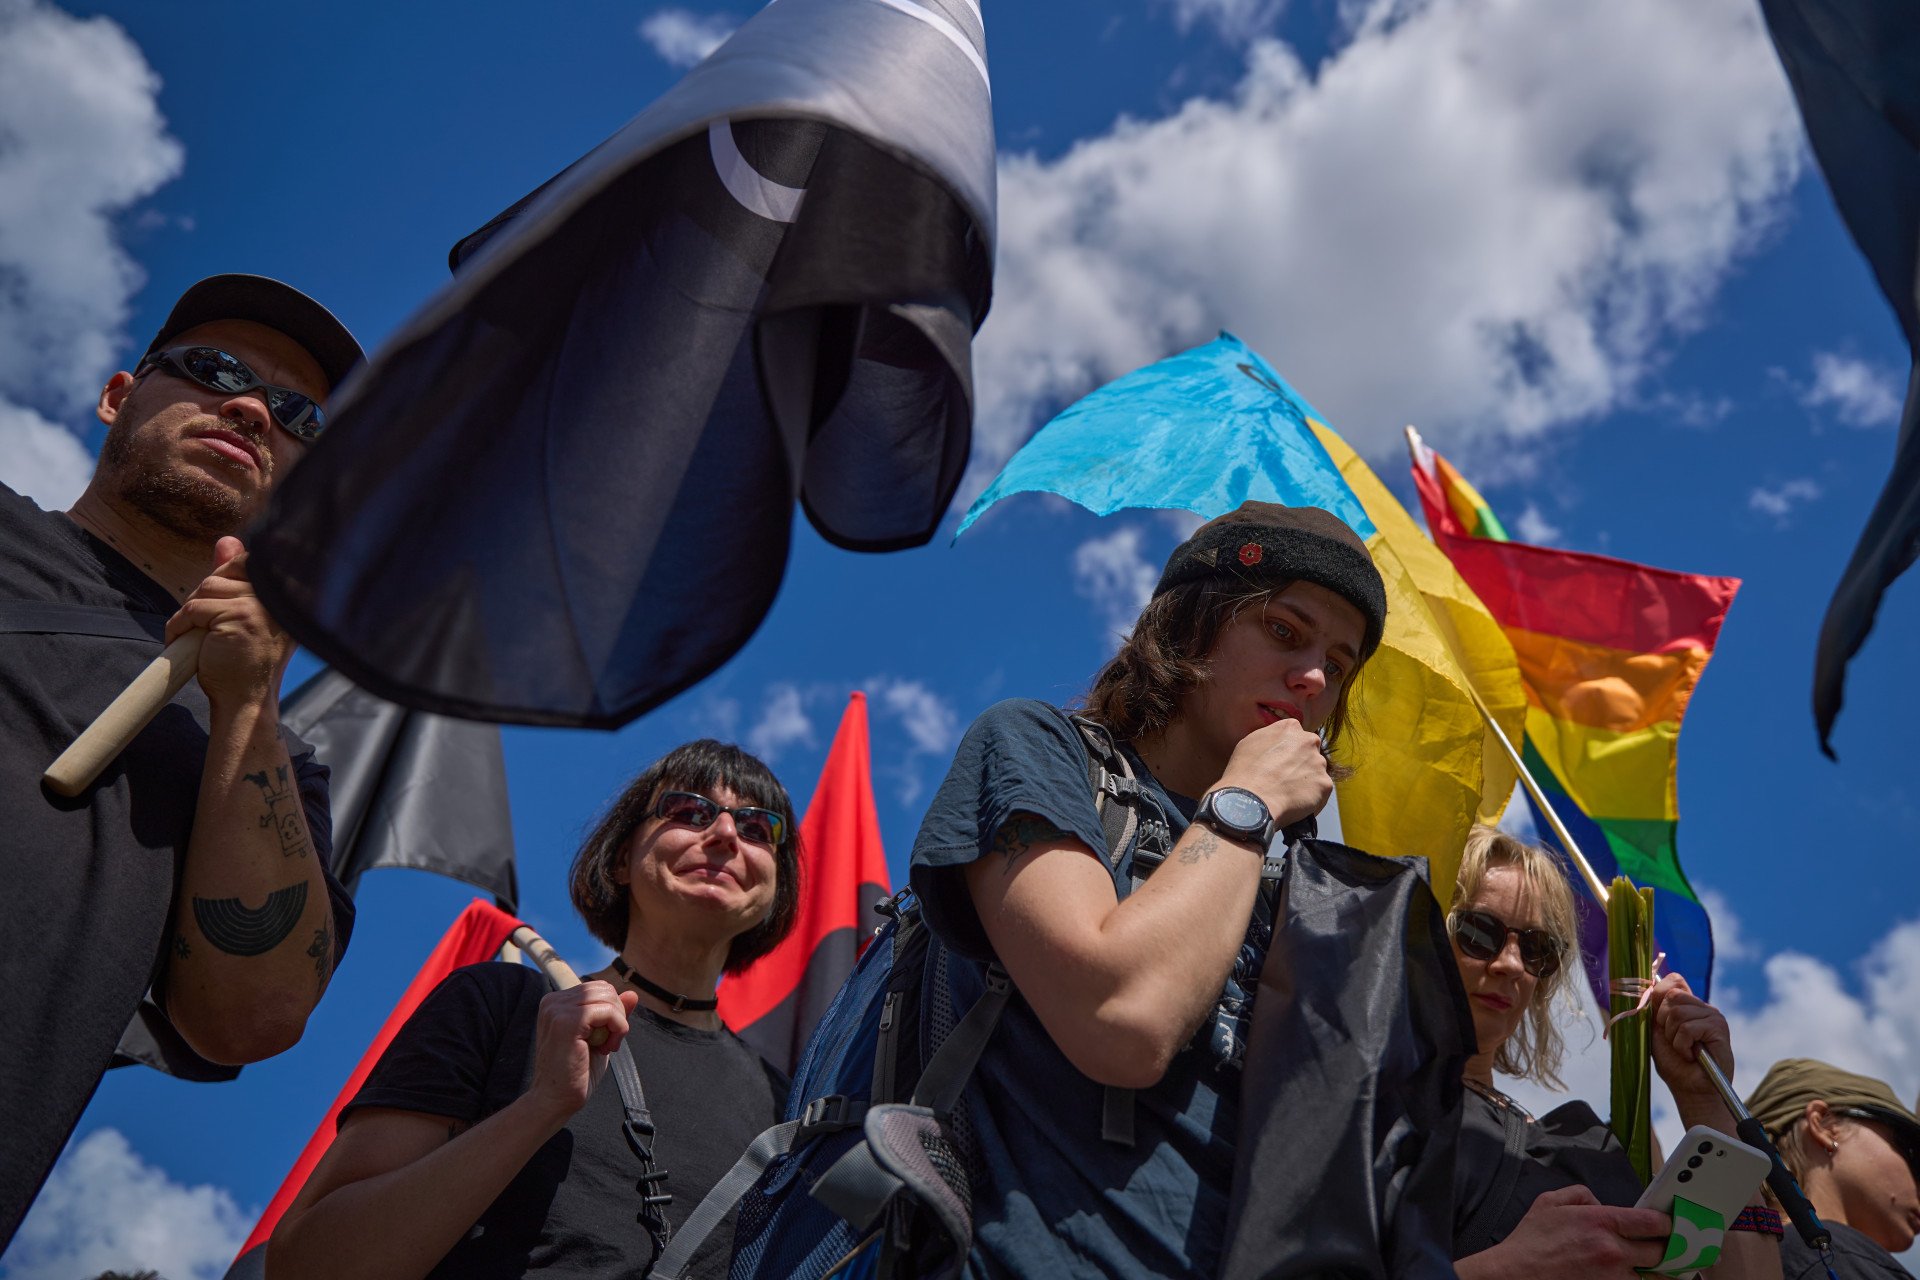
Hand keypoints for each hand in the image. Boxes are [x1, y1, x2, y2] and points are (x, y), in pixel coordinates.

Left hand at [168, 537, 295, 710]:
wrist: (247, 702)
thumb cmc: (246, 664)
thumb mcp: (243, 615)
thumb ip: (237, 578)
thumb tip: (227, 540)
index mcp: (286, 596)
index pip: (250, 561)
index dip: (227, 576)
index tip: (219, 606)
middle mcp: (279, 597)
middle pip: (225, 572)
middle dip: (207, 595)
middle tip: (205, 625)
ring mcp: (261, 605)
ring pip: (207, 587)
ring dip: (191, 612)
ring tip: (197, 637)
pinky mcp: (239, 616)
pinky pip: (194, 608)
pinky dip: (180, 624)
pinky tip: (185, 642)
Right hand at [525, 982, 639, 1124]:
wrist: (554, 1101)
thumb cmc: (575, 1074)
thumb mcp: (600, 1037)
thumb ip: (614, 1015)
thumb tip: (633, 993)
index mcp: (556, 1002)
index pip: (598, 989)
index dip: (611, 1011)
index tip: (605, 1038)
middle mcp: (553, 1001)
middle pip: (605, 989)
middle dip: (616, 1015)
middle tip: (608, 1044)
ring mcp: (558, 1009)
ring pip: (608, 997)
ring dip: (617, 1023)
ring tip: (606, 1046)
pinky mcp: (568, 1021)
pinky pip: (608, 1011)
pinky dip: (617, 1028)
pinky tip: (607, 1048)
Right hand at [1216, 717, 1332, 828]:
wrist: (1251, 801)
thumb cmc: (1244, 772)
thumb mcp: (1250, 742)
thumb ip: (1270, 738)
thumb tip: (1277, 744)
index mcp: (1290, 728)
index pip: (1297, 736)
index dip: (1289, 751)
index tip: (1281, 762)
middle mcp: (1309, 741)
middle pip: (1310, 753)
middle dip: (1301, 764)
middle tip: (1285, 779)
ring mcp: (1319, 763)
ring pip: (1316, 773)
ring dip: (1307, 782)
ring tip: (1287, 794)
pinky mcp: (1325, 784)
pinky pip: (1320, 792)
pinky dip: (1311, 799)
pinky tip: (1294, 804)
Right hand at [1461, 1184, 1670, 1279]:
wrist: (1516, 1274)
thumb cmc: (1531, 1241)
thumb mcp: (1550, 1202)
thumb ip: (1581, 1195)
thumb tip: (1601, 1204)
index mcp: (1600, 1222)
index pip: (1653, 1222)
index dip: (1668, 1223)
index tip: (1670, 1225)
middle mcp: (1612, 1251)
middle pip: (1662, 1252)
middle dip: (1668, 1249)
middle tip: (1669, 1247)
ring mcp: (1612, 1278)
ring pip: (1656, 1278)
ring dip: (1660, 1272)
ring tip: (1659, 1267)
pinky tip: (1637, 1276)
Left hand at [1647, 974, 1734, 1122]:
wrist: (1690, 1089)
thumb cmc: (1673, 1062)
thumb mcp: (1657, 1030)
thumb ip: (1655, 1007)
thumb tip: (1649, 984)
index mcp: (1688, 1005)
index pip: (1674, 980)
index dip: (1659, 995)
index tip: (1659, 1021)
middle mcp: (1702, 1006)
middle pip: (1671, 995)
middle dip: (1664, 1022)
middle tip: (1674, 1041)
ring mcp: (1713, 1016)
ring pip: (1677, 1012)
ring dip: (1673, 1037)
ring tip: (1684, 1050)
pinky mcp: (1719, 1028)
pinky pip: (1688, 1028)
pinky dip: (1682, 1045)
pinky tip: (1692, 1055)